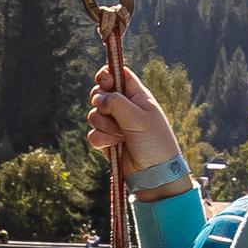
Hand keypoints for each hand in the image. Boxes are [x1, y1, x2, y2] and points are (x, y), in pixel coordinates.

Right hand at [86, 52, 180, 174]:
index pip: (119, 75)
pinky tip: (114, 146)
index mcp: (137, 96)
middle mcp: (124, 108)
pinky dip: (101, 140)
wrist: (154, 173)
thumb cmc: (153, 142)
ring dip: (104, 126)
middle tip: (108, 110)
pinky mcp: (107, 141)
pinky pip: (93, 134)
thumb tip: (98, 98)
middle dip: (100, 102)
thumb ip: (116, 102)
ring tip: (120, 136)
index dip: (107, 74)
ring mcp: (114, 125)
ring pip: (94, 115)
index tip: (103, 79)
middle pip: (100, 93)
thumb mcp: (137, 117)